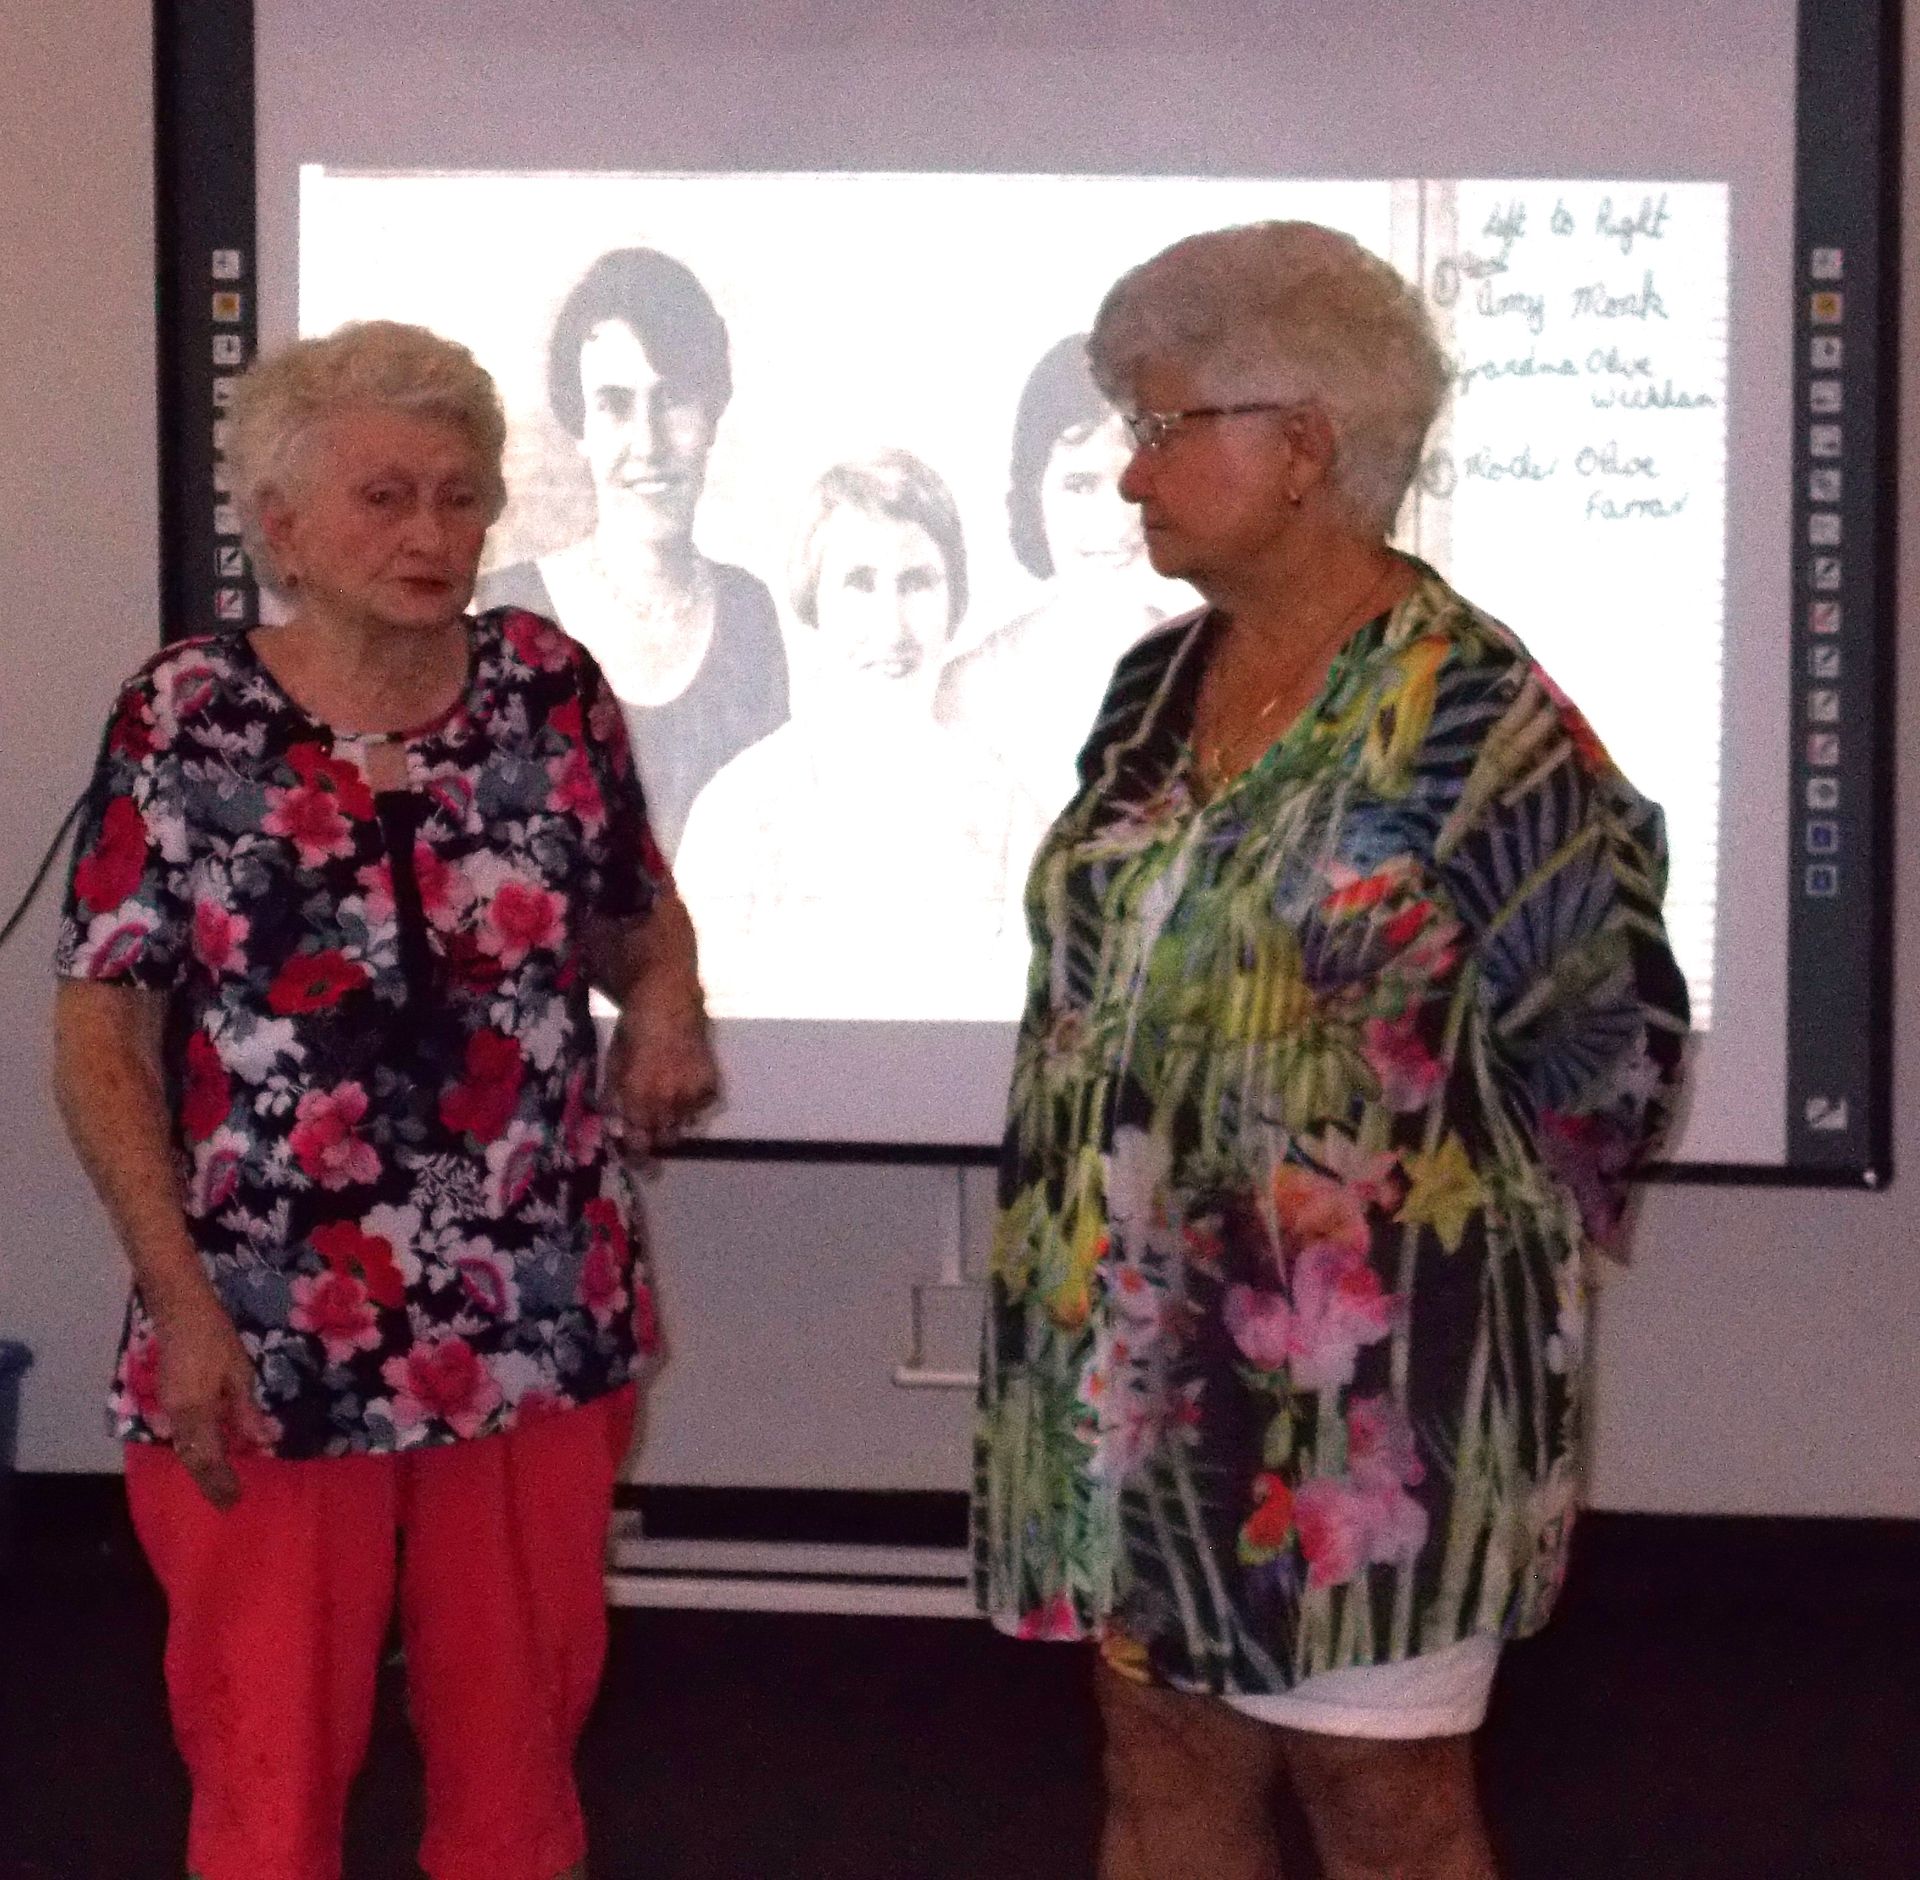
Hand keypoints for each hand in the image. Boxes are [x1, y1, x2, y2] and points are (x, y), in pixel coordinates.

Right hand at [152, 1295, 274, 1510]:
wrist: (179, 1310)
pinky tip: (212, 1452)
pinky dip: (196, 1449)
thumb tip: (260, 1441)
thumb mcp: (238, 1372)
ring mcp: (166, 1407)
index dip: (221, 1481)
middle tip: (228, 1500)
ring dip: (203, 1467)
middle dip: (210, 1481)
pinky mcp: (166, 1399)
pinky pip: (180, 1434)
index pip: (207, 1458)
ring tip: (222, 1483)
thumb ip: (245, 1410)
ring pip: (184, 1449)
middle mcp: (175, 1416)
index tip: (235, 1499)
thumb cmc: (214, 1337)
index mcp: (195, 1410)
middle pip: (191, 1459)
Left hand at [603, 997, 720, 1159]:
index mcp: (639, 1100)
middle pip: (664, 1139)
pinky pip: (701, 1107)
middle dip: (656, 1138)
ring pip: (684, 1125)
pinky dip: (693, 1104)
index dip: (636, 1156)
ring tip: (666, 1105)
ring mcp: (692, 1095)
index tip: (636, 1161)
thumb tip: (615, 1125)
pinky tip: (685, 1087)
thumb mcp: (612, 1065)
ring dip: (673, 1121)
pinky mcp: (711, 1085)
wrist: (668, 1003)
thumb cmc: (633, 1031)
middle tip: (651, 1131)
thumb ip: (614, 1099)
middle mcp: (667, 1103)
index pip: (639, 1143)